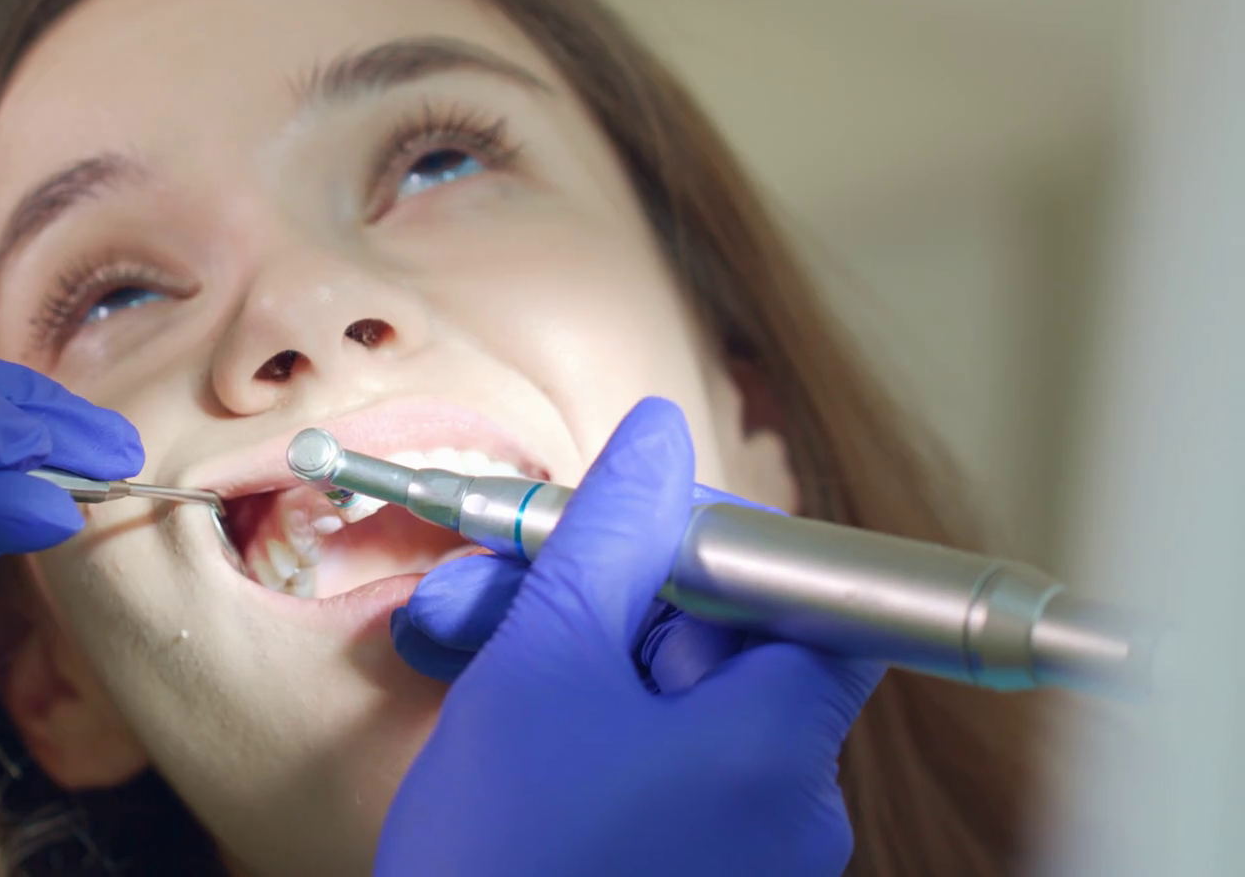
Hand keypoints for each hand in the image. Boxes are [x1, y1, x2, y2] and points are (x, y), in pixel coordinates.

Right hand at [378, 399, 881, 876]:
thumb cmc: (502, 861)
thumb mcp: (538, 669)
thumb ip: (608, 539)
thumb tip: (662, 442)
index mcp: (777, 745)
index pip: (813, 594)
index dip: (717, 542)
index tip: (622, 531)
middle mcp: (790, 807)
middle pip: (724, 644)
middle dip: (601, 596)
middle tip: (493, 587)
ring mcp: (747, 856)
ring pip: (672, 707)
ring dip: (573, 659)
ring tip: (465, 649)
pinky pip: (658, 773)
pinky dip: (587, 731)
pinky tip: (500, 722)